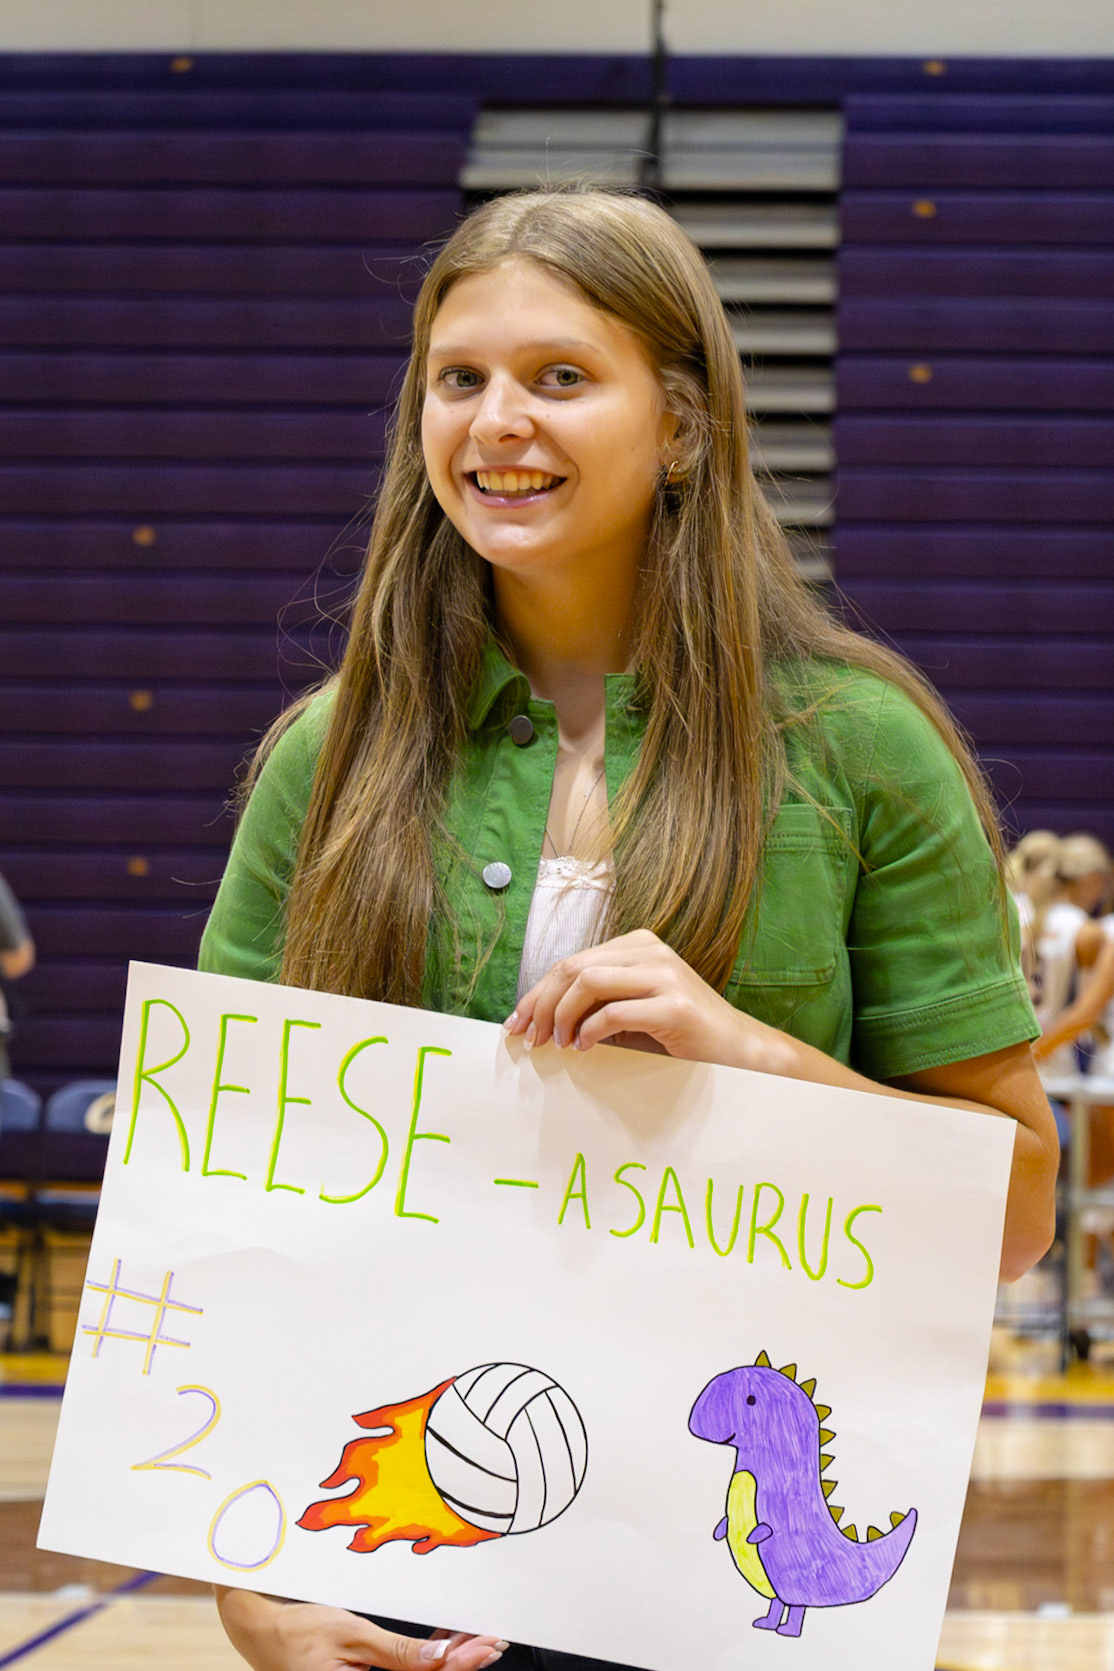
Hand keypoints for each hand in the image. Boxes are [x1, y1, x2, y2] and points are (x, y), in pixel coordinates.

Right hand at [215, 1589, 507, 1670]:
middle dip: (462, 1662)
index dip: (463, 1664)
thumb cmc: (299, 1631)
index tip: (488, 1645)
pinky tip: (442, 1648)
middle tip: (491, 1641)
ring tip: (475, 1643)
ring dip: (447, 1662)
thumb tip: (440, 1658)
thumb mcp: (351, 1634)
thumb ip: (398, 1653)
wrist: (260, 1631)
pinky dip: (424, 1661)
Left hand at [504, 929, 775, 1068]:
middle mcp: (651, 951)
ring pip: (588, 982)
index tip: (518, 1021)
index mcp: (638, 945)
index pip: (572, 961)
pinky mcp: (675, 1006)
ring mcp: (665, 975)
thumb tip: (540, 1017)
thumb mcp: (633, 1009)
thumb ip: (596, 1002)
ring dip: (562, 1016)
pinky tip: (584, 1048)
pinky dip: (590, 1032)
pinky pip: (614, 1012)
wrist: (739, 1052)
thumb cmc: (681, 1034)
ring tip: (557, 1043)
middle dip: (541, 1003)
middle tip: (528, 1036)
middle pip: (574, 967)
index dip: (538, 992)